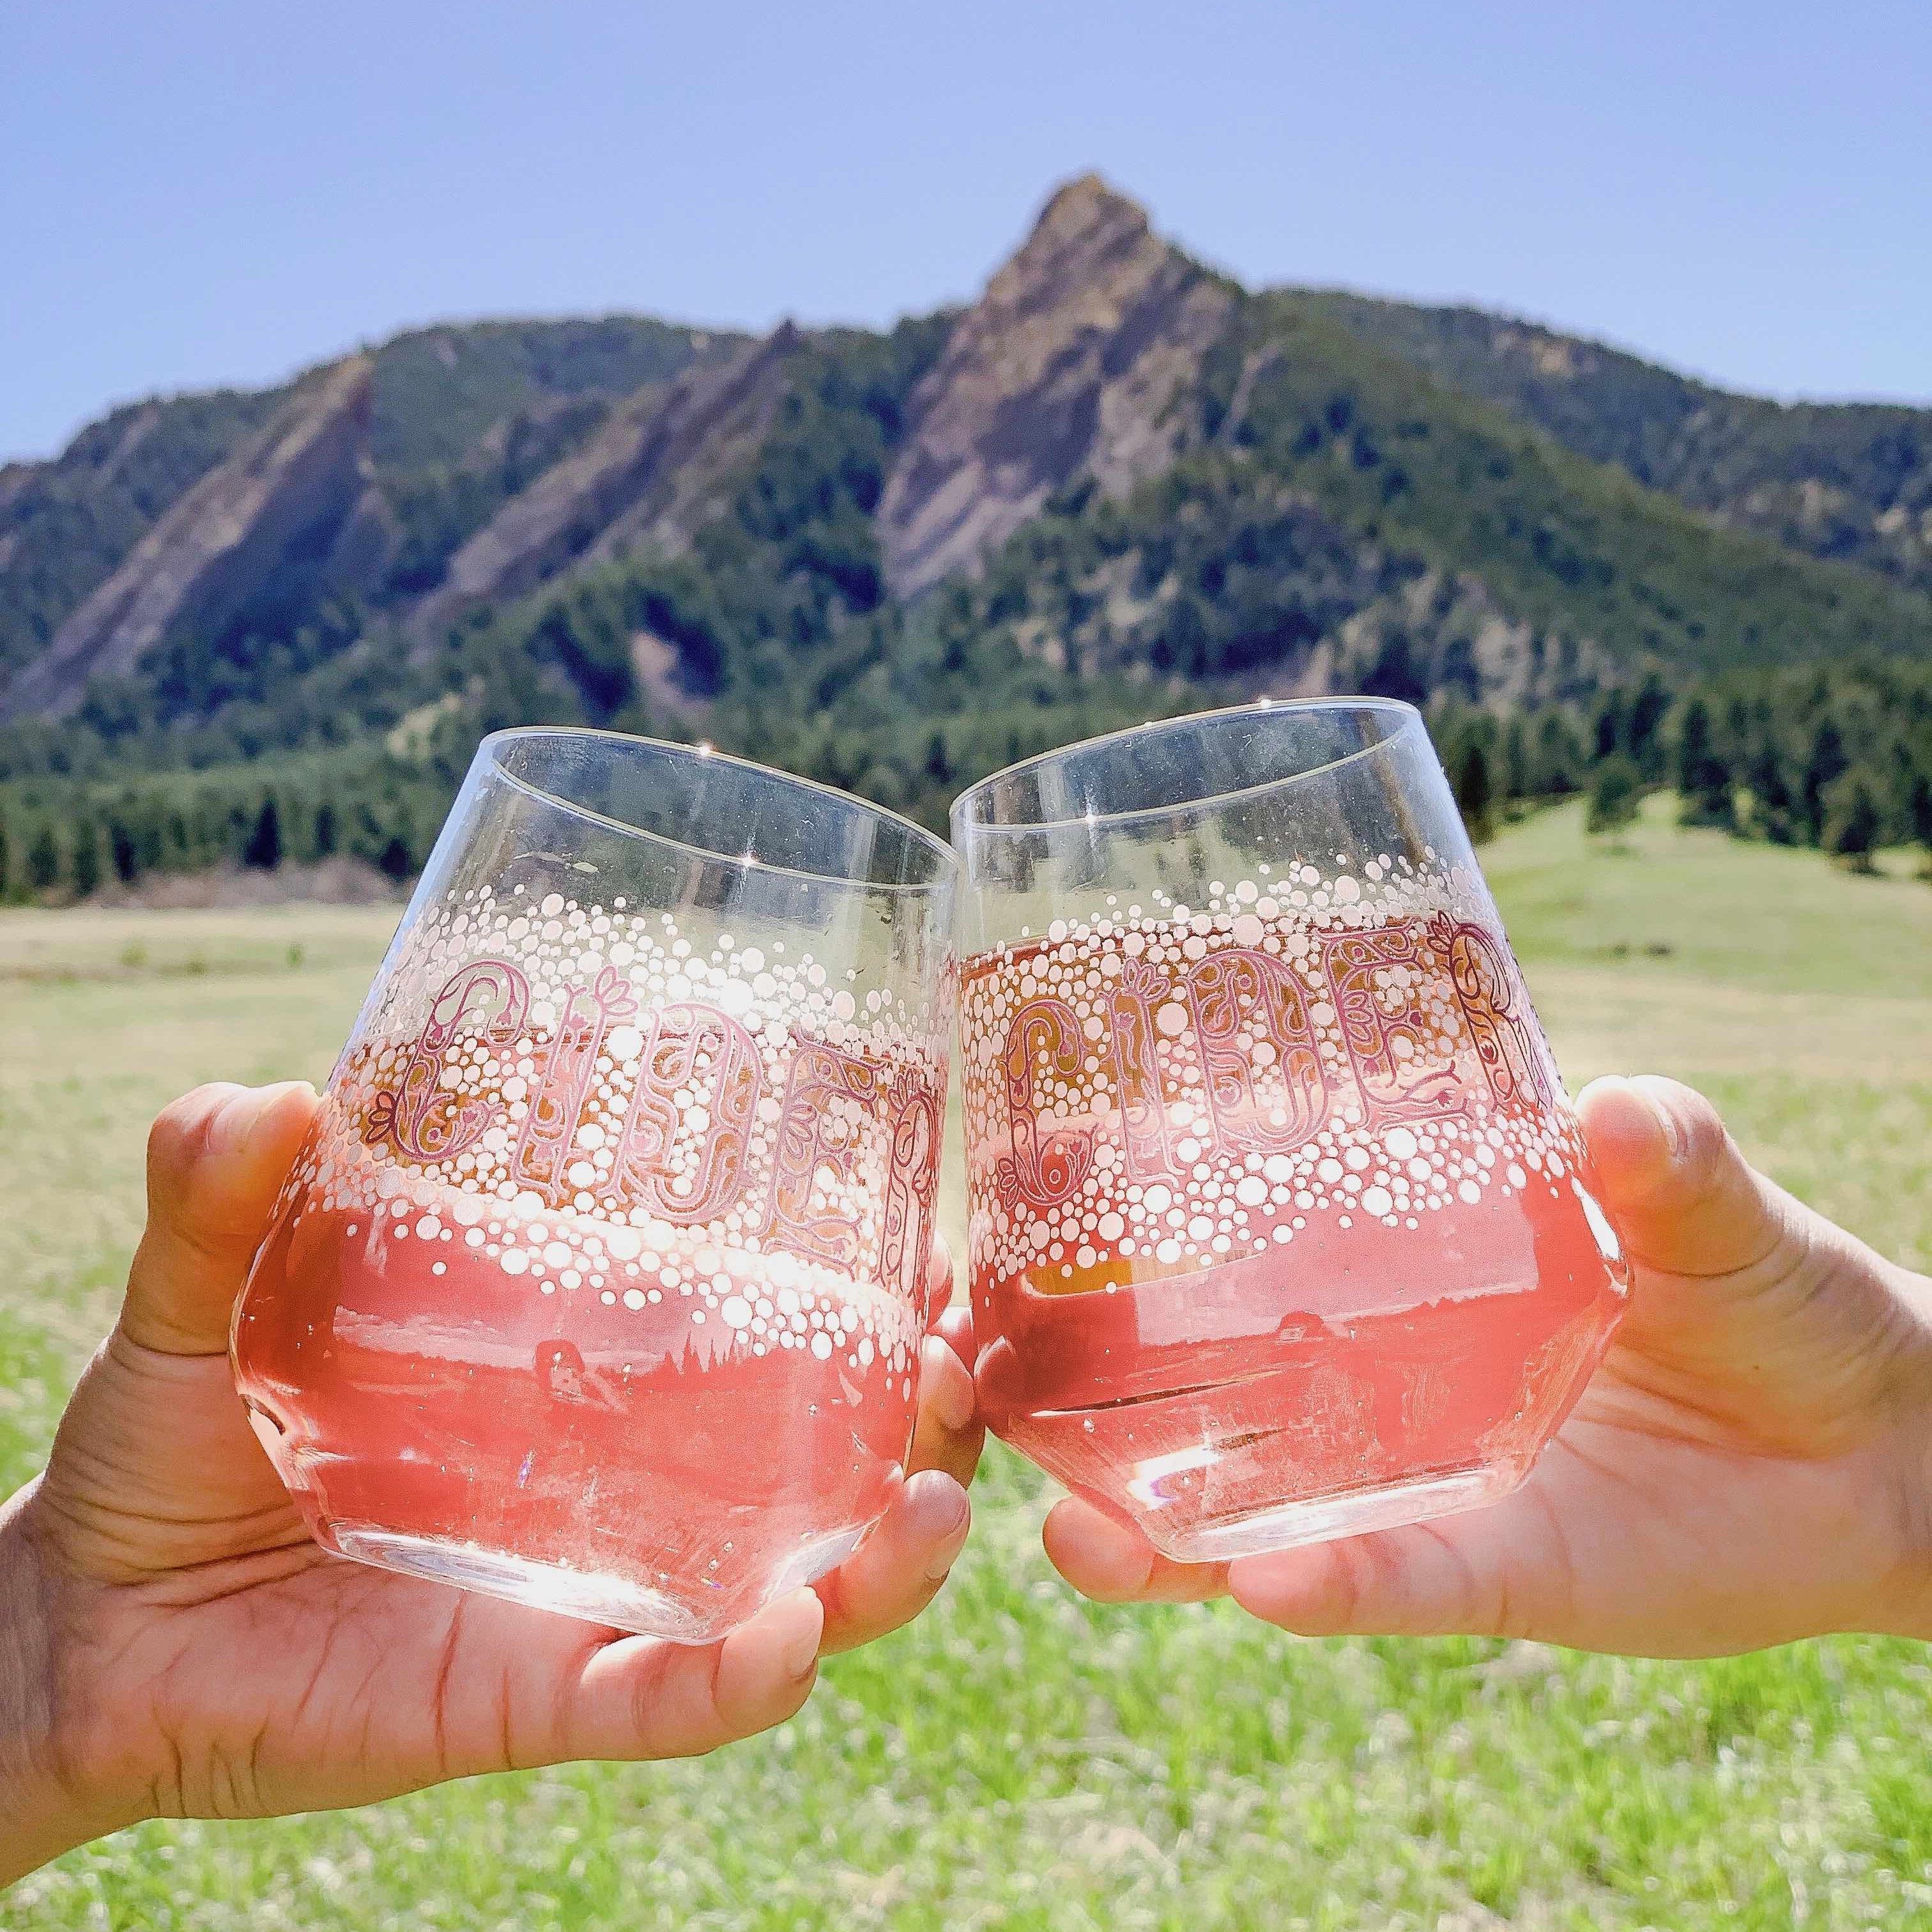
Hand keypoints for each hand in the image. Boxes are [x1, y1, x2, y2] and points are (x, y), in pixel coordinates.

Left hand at [1, 1082, 980, 1879]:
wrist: (82, 1633)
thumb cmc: (167, 1453)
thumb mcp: (200, 1303)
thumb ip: (218, 1201)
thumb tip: (269, 1094)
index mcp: (568, 1380)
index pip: (742, 1337)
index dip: (854, 1301)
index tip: (935, 1243)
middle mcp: (607, 1488)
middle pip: (804, 1465)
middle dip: (911, 1428)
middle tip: (956, 1362)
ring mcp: (584, 1596)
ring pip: (779, 1592)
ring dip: (877, 1561)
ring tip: (931, 1506)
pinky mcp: (534, 1696)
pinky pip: (664, 1702)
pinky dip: (737, 1680)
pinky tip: (787, 1632)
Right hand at [1044, 1075, 1931, 1658]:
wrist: (1885, 1449)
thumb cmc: (1781, 1300)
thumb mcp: (1716, 1216)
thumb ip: (1671, 1169)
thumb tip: (1618, 1106)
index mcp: (1395, 1276)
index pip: (1228, 1265)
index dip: (1106, 1266)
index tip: (994, 1250)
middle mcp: (1378, 1386)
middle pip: (1198, 1406)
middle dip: (1079, 1414)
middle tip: (968, 1390)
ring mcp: (1422, 1484)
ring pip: (1260, 1523)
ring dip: (1167, 1534)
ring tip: (1076, 1534)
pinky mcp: (1492, 1573)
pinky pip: (1395, 1585)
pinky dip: (1334, 1585)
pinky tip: (1264, 1584)